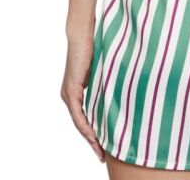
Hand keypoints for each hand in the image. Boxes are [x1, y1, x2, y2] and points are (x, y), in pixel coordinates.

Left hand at [61, 32, 105, 163]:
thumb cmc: (95, 46)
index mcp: (76, 91)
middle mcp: (70, 95)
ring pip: (79, 123)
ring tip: (100, 151)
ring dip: (90, 138)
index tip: (105, 144)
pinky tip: (94, 136)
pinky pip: (78, 114)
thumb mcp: (103, 70)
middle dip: (93, 141)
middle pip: (82, 125)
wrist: (83, 33)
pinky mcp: (70, 90)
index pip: (85, 117)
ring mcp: (68, 94)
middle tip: (102, 155)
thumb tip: (121, 89)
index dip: (95, 132)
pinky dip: (85, 126)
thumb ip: (107, 82)